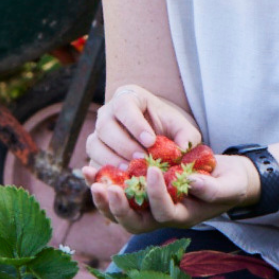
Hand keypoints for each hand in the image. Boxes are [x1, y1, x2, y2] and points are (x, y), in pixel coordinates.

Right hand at [84, 84, 199, 169]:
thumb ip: (186, 137)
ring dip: (112, 159)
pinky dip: (105, 171)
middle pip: (105, 125)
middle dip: (124, 144)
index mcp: (127, 97)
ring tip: (131, 171)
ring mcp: (97, 133)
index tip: (151, 141)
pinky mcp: (95, 154)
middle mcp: (107, 113)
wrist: (157, 139)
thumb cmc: (167, 128)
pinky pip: (92, 161)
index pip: (124, 105)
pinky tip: (120, 180)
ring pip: (95, 144)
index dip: (135, 123)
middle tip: (141, 159)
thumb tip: (182, 153)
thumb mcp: (182, 128)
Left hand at [84, 151, 259, 232]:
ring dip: (103, 197)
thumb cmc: (230, 183)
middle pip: (134, 222)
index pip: (164, 213)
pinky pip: (118, 195)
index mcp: (183, 217)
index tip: (153, 169)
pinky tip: (90, 170)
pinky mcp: (142, 194)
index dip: (156, 195)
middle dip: (118, 207)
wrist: (226, 178)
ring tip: (91, 177)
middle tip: (107, 187)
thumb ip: (212, 188)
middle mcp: (162, 216)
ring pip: (121, 211)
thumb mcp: (229, 185)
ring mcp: (150, 207)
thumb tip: (191, 182)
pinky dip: (104, 183)